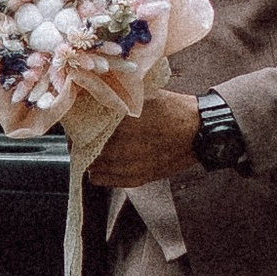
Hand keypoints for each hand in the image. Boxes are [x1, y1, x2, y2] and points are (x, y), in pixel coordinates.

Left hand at [87, 87, 201, 188]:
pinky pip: (106, 180)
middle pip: (88, 148)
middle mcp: (126, 148)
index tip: (78, 121)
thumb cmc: (173, 109)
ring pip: (94, 166)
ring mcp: (131, 166)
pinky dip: (100, 171)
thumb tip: (95, 95)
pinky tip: (103, 162)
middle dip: (82, 141)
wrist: (199, 132)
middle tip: (81, 134)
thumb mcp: (145, 95)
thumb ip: (120, 98)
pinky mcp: (138, 178)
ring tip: (93, 148)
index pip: (88, 128)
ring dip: (90, 157)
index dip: (79, 125)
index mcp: (126, 124)